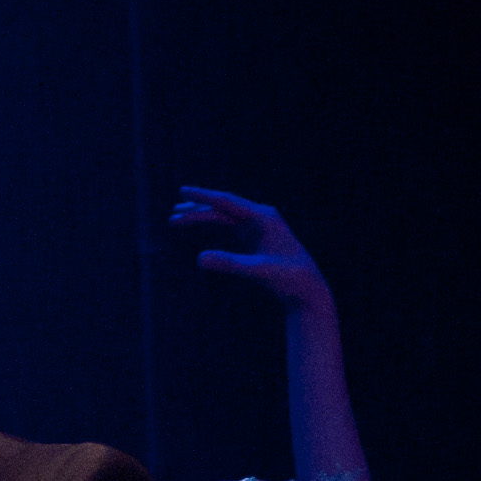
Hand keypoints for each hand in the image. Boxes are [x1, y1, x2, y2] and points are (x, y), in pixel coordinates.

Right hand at [170, 189, 333, 316]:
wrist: (307, 289)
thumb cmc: (288, 278)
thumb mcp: (258, 271)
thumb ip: (230, 263)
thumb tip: (199, 258)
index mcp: (263, 217)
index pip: (226, 201)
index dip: (203, 196)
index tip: (182, 190)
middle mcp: (261, 217)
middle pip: (222, 208)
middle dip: (197, 209)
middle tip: (172, 214)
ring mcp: (259, 226)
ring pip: (224, 216)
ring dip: (202, 216)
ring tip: (177, 219)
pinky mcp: (256, 237)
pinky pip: (229, 225)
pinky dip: (213, 224)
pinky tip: (200, 224)